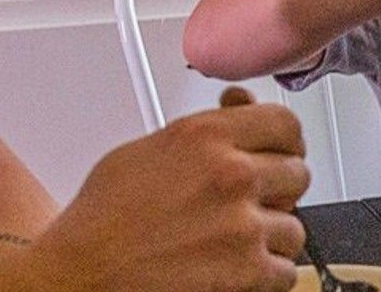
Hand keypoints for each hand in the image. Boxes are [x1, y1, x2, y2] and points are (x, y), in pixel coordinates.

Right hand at [19, 87, 309, 291]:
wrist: (83, 272)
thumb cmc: (103, 218)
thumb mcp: (148, 149)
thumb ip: (204, 129)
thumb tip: (240, 106)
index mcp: (205, 135)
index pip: (284, 124)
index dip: (285, 141)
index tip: (281, 152)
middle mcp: (230, 174)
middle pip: (297, 173)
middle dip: (276, 190)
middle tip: (248, 203)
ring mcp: (243, 225)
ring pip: (293, 226)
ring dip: (269, 236)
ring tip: (231, 241)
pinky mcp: (248, 271)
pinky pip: (286, 270)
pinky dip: (265, 275)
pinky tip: (233, 269)